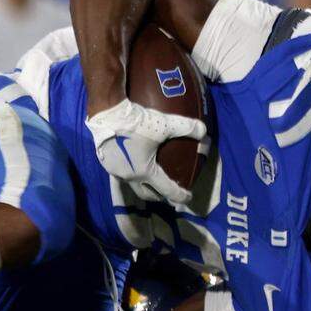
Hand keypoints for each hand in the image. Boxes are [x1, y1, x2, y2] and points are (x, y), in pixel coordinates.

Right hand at [85, 98, 206, 204]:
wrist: (106, 113)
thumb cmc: (135, 122)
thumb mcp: (164, 124)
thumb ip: (185, 127)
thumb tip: (204, 130)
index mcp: (145, 172)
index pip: (167, 190)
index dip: (180, 195)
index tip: (188, 197)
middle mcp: (130, 177)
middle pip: (146, 194)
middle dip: (158, 196)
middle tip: (167, 191)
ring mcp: (116, 171)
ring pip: (132, 184)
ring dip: (143, 185)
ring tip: (150, 176)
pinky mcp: (106, 162)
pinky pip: (122, 173)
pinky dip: (131, 172)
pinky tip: (133, 161)